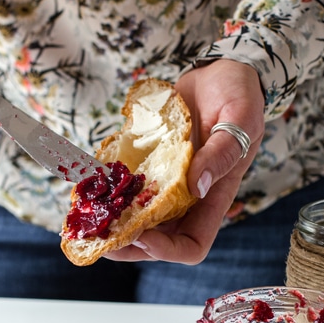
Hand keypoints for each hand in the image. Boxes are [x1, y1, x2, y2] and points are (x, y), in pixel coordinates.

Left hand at [104, 60, 264, 264]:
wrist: (220, 73)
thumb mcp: (239, 119)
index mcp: (214, 196)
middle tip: (98, 237)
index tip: (141, 235)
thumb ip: (221, 153)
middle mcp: (188, 198)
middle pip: (156, 240)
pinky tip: (85, 188)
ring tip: (86, 220)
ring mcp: (165, 183)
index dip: (166, 249)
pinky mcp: (149, 165)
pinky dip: (105, 191)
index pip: (192, 244)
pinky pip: (125, 187)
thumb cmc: (239, 95)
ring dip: (111, 224)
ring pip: (136, 218)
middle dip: (127, 245)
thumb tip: (196, 185)